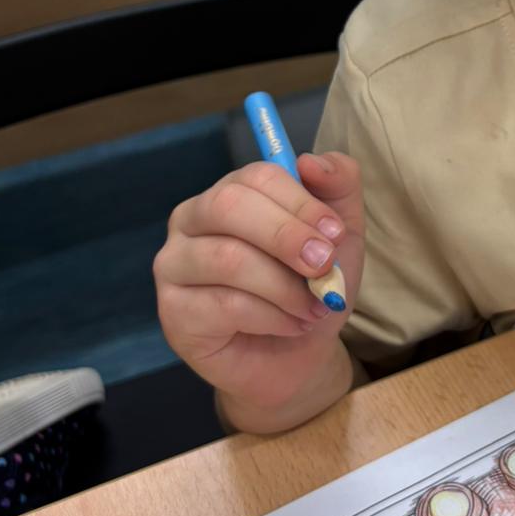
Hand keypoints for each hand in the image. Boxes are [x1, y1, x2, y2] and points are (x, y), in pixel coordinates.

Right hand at [154, 152, 364, 410]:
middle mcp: (191, 220)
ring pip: (229, 259)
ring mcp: (174, 266)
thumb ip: (338, 185)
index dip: (300, 202)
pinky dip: (272, 317)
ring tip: (314, 306)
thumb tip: (311, 160)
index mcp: (229, 192)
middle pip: (229, 206)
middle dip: (286, 236)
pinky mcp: (174, 313)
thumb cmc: (311, 286)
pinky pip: (225, 305)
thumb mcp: (340, 234)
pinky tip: (291, 325)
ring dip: (286, 287)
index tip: (335, 233)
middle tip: (324, 266)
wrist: (300, 355)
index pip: (256, 176)